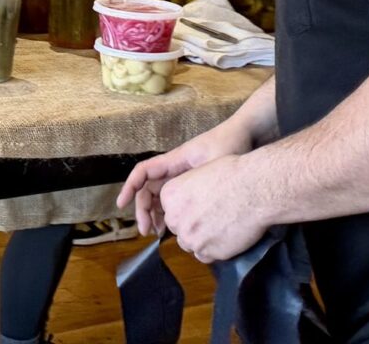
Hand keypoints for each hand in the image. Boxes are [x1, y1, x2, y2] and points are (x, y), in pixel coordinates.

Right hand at [119, 119, 255, 235]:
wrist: (247, 135)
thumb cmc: (230, 143)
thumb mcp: (214, 159)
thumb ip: (201, 177)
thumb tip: (182, 201)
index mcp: (174, 160)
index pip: (143, 172)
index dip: (130, 187)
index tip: (121, 204)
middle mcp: (175, 169)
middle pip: (149, 190)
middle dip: (143, 210)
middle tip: (147, 232)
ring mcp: (184, 178)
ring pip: (160, 197)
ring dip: (154, 214)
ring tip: (158, 234)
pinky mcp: (194, 186)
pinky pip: (174, 200)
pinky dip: (169, 213)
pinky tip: (173, 227)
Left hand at [159, 154, 270, 263]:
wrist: (255, 190)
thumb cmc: (233, 175)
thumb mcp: (200, 173)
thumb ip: (187, 192)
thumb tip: (190, 204)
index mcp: (170, 195)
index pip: (171, 210)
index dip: (188, 209)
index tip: (203, 205)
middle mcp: (175, 218)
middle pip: (178, 228)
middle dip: (193, 225)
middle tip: (214, 216)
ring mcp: (191, 238)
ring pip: (191, 244)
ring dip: (203, 239)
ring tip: (223, 226)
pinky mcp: (208, 252)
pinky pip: (206, 256)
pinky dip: (215, 250)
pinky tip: (228, 236)